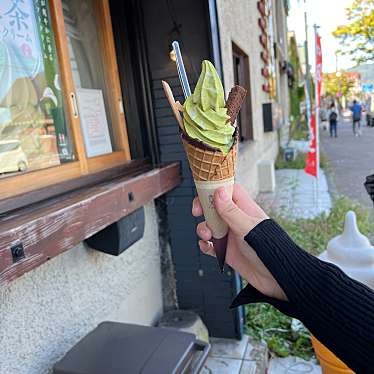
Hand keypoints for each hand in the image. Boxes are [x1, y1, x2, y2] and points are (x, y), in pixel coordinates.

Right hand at [192, 184, 286, 300]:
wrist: (276, 277)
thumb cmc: (270, 249)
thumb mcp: (247, 227)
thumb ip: (231, 210)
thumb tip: (219, 192)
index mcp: (244, 209)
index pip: (228, 191)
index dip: (215, 189)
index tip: (204, 194)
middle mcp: (236, 220)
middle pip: (214, 207)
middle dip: (204, 209)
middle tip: (198, 212)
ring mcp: (231, 235)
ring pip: (210, 226)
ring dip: (203, 228)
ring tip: (208, 235)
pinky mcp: (227, 251)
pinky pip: (211, 244)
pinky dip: (205, 245)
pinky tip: (207, 246)